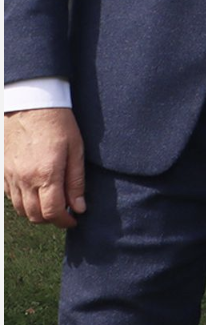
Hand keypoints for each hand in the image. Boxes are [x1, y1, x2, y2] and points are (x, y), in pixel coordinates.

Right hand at [4, 108, 85, 227]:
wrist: (30, 103)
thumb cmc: (58, 123)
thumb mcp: (76, 148)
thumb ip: (76, 180)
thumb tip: (79, 206)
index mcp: (46, 174)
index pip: (52, 212)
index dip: (64, 221)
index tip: (74, 220)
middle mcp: (25, 179)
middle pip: (35, 215)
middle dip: (51, 219)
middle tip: (64, 212)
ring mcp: (10, 177)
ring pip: (21, 210)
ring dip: (36, 213)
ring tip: (51, 204)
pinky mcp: (3, 171)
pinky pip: (10, 198)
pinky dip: (23, 202)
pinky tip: (35, 193)